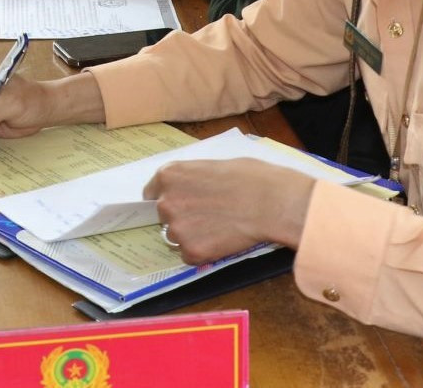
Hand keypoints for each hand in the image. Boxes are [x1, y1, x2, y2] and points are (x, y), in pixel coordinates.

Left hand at [143, 159, 314, 264]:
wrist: (270, 202)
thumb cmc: (250, 178)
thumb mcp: (212, 166)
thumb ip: (191, 179)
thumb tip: (191, 189)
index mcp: (168, 175)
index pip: (151, 194)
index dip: (169, 199)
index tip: (180, 205)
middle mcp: (166, 202)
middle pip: (164, 217)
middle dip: (182, 218)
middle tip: (208, 216)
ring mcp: (176, 229)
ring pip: (176, 237)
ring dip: (192, 236)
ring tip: (219, 228)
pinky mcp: (191, 251)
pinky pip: (189, 256)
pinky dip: (203, 252)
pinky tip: (222, 240)